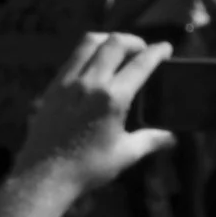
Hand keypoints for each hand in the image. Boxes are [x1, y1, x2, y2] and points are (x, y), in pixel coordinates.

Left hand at [12, 32, 173, 194]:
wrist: (44, 176)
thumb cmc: (88, 168)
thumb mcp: (125, 154)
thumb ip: (151, 140)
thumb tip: (172, 138)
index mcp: (112, 98)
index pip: (141, 63)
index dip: (157, 51)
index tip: (166, 48)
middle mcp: (89, 83)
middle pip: (114, 43)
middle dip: (133, 40)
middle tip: (142, 49)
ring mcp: (66, 82)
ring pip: (88, 43)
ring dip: (108, 40)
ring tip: (118, 49)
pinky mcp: (51, 88)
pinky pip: (71, 59)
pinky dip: (86, 53)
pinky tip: (93, 65)